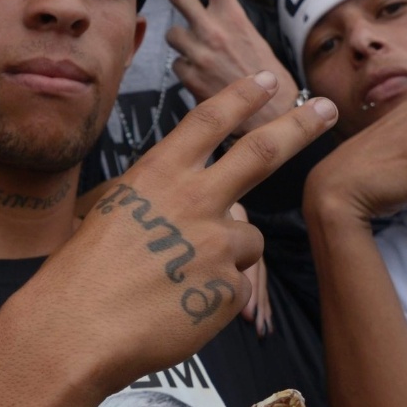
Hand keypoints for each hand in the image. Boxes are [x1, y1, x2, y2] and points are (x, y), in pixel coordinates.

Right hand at [23, 73, 335, 394]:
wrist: (78, 327)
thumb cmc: (82, 272)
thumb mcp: (113, 212)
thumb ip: (161, 200)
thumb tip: (195, 203)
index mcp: (159, 173)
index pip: (209, 120)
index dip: (240, 97)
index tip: (265, 79)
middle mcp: (194, 198)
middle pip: (261, 151)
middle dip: (300, 125)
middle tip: (329, 109)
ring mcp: (215, 243)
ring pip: (248, 240)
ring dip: (228, 255)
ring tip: (178, 279)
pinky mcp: (227, 288)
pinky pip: (235, 288)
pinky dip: (214, 299)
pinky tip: (177, 308)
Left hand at [157, 0, 298, 133]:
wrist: (274, 116)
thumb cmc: (267, 78)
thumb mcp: (253, 41)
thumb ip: (223, 27)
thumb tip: (199, 25)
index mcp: (232, 16)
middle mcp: (212, 29)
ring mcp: (198, 52)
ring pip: (174, 35)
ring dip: (185, 43)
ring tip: (209, 59)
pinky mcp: (188, 75)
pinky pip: (178, 65)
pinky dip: (189, 71)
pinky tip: (208, 81)